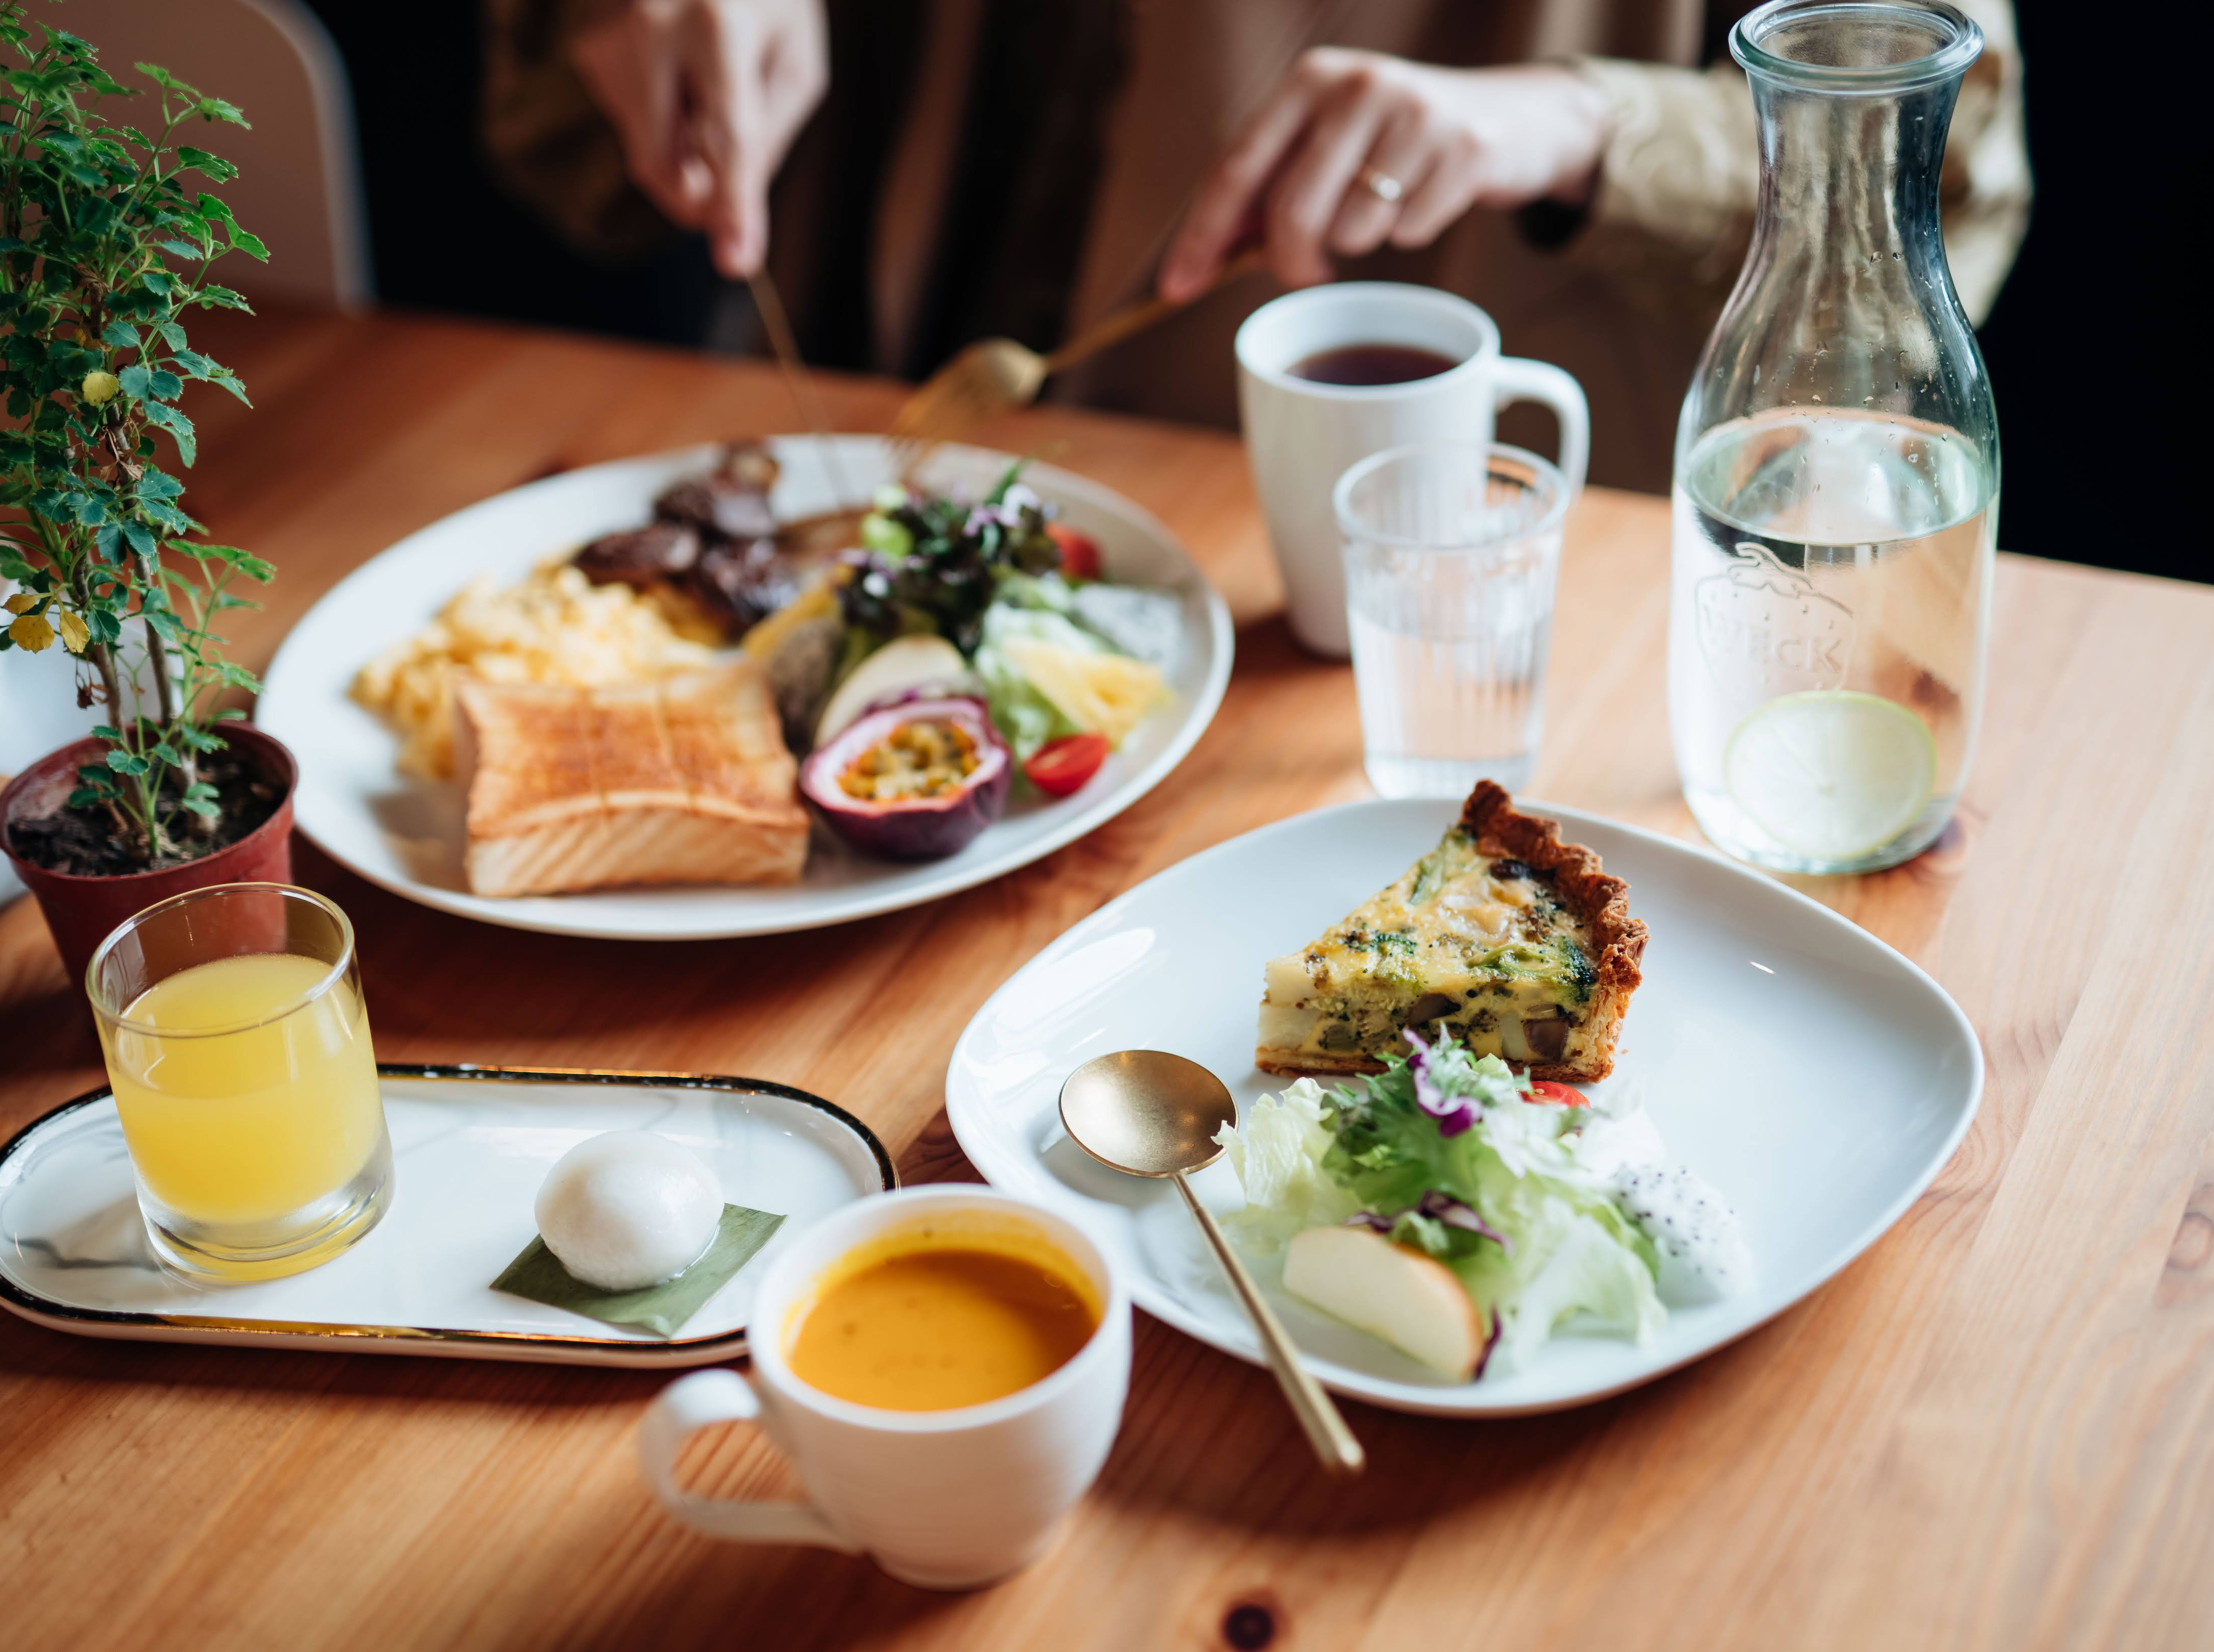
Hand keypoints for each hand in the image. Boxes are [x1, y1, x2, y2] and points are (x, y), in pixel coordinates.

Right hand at [571, 0, 827, 277]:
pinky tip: (681, 76)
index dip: (734, 206)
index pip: (727, 138)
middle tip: (728, 205)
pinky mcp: (587, 47)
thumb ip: (766, 141)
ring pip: (645, 152)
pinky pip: (630, 126)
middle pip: (663, 162)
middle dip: (698, 200)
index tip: (736, 262)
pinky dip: (662, 124)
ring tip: (709, 89)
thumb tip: (732, 225)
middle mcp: (649, 23)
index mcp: (716, 23)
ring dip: (684, 153)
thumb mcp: (793, 63)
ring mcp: (607, 34)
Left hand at [1160, 52, 1609, 300]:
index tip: (1177, 287)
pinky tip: (1427, 198)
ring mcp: (1414, 113)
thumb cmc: (1398, 142)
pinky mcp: (1463, 149)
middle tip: (1309, 269)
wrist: (1513, 117)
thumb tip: (1206, 257)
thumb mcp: (1330, 141)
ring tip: (1386, 205)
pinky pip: (1408, 231)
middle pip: (1291, 211)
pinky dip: (1412, 231)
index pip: (1236, 168)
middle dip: (1292, 261)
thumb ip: (1271, 186)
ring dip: (1361, 241)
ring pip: (1351, 230)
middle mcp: (1357, 86)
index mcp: (1309, 81)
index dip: (1203, 236)